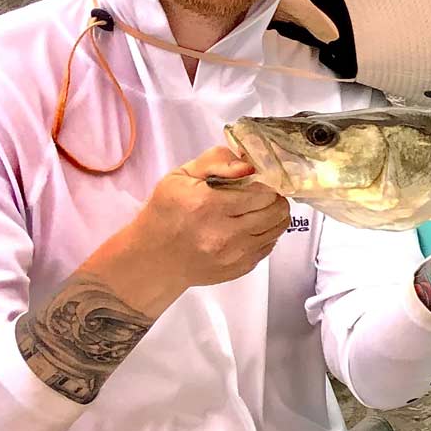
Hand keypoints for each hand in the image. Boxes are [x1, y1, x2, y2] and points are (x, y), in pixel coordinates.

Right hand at [125, 147, 290, 299]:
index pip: (262, 191)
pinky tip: (250, 227)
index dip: (265, 182)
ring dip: (274, 215)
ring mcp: (234, 254)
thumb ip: (216, 161)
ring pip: (278, 228)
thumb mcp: (181, 176)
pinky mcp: (240, 268)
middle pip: (276, 209)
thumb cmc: (165, 213)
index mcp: (207, 204)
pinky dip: (266, 233)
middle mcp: (223, 232)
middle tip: (260, 194)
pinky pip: (270, 246)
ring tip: (258, 209)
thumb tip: (249, 165)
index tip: (258, 180)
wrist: (153, 259)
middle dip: (273, 197)